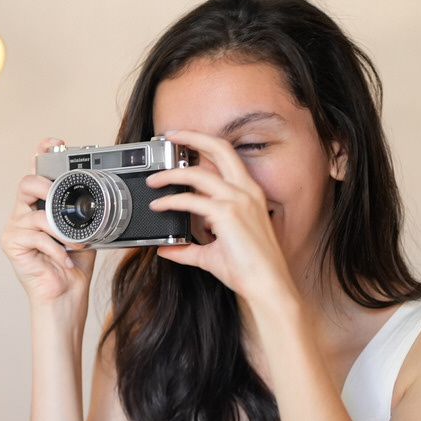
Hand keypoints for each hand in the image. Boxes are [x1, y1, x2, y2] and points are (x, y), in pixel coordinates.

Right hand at [1, 138, 96, 307]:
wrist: (64, 296)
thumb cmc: (73, 264)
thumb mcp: (86, 231)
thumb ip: (86, 212)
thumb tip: (105, 193)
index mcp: (41, 205)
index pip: (37, 170)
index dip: (44, 152)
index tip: (57, 143)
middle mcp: (24, 212)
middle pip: (26, 183)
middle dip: (47, 187)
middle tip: (62, 201)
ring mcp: (15, 227)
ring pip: (35, 214)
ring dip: (61, 230)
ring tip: (76, 243)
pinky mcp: (11, 244)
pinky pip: (35, 236)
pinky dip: (55, 248)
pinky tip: (64, 258)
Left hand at [145, 129, 296, 305]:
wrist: (266, 285)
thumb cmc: (248, 269)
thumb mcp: (211, 254)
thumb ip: (188, 248)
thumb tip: (166, 249)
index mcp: (249, 193)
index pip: (226, 157)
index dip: (204, 145)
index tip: (183, 142)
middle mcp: (246, 191)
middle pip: (220, 148)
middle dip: (193, 137)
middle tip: (170, 135)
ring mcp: (238, 200)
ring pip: (198, 173)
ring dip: (171, 174)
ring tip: (154, 181)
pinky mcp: (227, 214)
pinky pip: (190, 200)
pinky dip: (171, 201)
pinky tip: (159, 206)